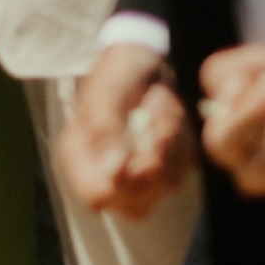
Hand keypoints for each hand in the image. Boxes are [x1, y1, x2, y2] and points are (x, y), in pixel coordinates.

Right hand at [62, 44, 195, 218]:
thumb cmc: (116, 75)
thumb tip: (115, 173)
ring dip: (170, 144)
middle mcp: (106, 172)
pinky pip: (185, 168)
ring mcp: (138, 172)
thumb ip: (106, 132)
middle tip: (149, 121)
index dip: (121, 185)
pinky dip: (183, 141)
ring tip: (158, 109)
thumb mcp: (106, 94)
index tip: (136, 155)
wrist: (143, 60)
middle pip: (137, 204)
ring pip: (167, 185)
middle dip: (153, 162)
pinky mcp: (167, 166)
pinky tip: (168, 118)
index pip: (97, 197)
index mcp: (79, 158)